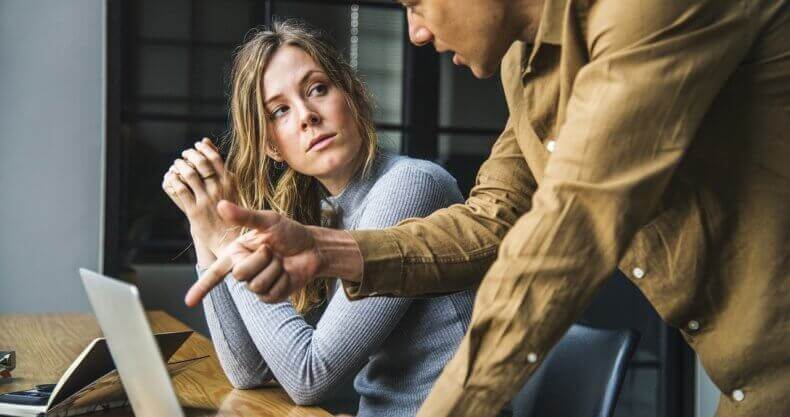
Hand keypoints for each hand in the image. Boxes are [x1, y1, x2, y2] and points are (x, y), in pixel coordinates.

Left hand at [161, 138, 238, 259]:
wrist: (228, 238)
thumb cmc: (230, 211)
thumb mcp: (231, 188)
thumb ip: (219, 167)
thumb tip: (207, 142)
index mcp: (230, 183)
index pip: (215, 157)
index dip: (203, 149)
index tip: (196, 146)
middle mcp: (219, 190)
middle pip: (201, 163)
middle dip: (190, 155)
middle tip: (184, 154)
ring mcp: (206, 200)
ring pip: (189, 175)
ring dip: (180, 166)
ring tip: (177, 164)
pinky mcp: (194, 211)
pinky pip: (180, 190)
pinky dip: (174, 180)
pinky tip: (172, 178)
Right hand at [184, 201, 324, 306]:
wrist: (312, 247)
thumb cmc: (289, 232)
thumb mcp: (268, 220)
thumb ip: (244, 216)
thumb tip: (220, 205)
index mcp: (236, 253)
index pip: (215, 272)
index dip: (201, 288)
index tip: (188, 302)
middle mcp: (244, 270)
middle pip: (240, 274)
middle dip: (260, 259)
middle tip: (272, 249)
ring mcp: (257, 285)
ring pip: (256, 284)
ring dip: (274, 269)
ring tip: (280, 260)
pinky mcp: (271, 296)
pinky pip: (271, 293)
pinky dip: (282, 280)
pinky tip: (287, 273)